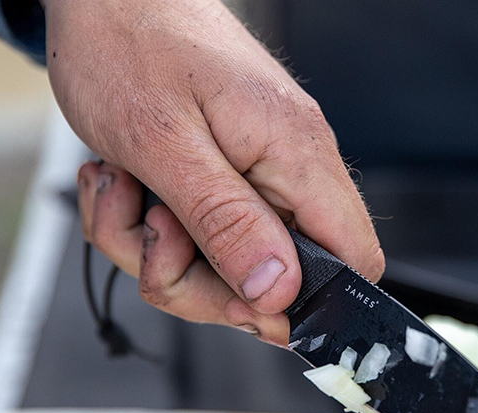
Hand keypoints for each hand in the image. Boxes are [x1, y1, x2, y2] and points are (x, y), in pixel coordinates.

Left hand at [46, 0, 384, 345]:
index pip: (353, 259)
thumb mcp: (165, 146)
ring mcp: (256, 170)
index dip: (301, 303)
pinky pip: (196, 235)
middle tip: (153, 232)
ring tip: (126, 191)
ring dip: (157, 249)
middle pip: (277, 279)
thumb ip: (225, 222)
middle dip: (196, 279)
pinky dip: (146, 225)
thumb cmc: (128, 44)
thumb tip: (275, 291)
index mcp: (296, 154)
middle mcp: (288, 165)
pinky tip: (125, 183)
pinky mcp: (225, 172)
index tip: (234, 300)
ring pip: (224, 263)